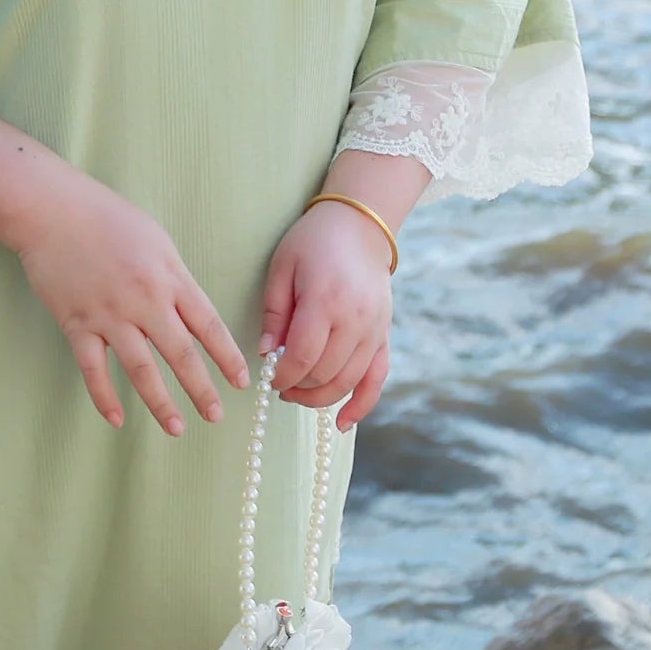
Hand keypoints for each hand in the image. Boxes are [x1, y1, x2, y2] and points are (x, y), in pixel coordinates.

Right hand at [16, 169, 251, 434]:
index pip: (208, 325)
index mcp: (168, 276)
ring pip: (141, 369)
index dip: (227, 357)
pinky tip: (116, 419)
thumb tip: (189, 311)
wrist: (52, 210)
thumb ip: (174, 277)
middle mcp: (144, 300)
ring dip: (160, 403)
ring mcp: (109, 314)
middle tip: (215, 415)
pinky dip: (104, 396)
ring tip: (176, 428)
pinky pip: (93, 369)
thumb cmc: (106, 217)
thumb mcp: (156, 239)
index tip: (241, 382)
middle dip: (202, 389)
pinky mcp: (77, 323)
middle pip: (181, 354)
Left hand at [259, 195, 394, 431]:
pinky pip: (377, 379)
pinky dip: (361, 405)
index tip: (270, 379)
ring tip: (299, 395)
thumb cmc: (312, 242)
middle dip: (299, 388)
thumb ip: (274, 313)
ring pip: (349, 381)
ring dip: (321, 397)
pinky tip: (342, 423)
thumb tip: (266, 354)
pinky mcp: (384, 335)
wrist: (359, 226)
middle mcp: (355, 319)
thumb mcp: (282, 268)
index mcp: (325, 300)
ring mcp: (375, 329)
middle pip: (326, 373)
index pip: (303, 355)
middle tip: (281, 387)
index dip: (283, 376)